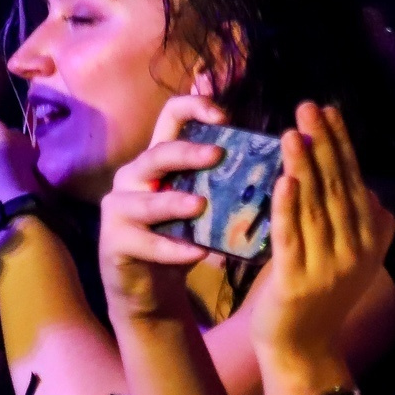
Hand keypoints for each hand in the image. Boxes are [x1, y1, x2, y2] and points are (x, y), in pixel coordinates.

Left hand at [0, 117, 42, 218]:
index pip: (19, 154)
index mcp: (35, 165)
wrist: (14, 206)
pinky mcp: (2, 134)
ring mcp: (17, 140)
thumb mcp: (10, 193)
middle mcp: (29, 148)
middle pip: (9, 141)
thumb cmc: (12, 206)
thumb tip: (5, 182)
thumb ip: (10, 181)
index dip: (2, 160)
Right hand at [98, 95, 226, 322]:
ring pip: (145, 201)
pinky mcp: (114, 243)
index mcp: (159, 158)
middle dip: (187, 153)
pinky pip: (145, 244)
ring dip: (174, 203)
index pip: (171, 117)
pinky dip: (172, 249)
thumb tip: (281, 160)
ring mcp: (119, 209)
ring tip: (200, 206)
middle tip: (217, 155)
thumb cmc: (182, 235)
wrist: (151, 287)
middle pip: (157, 154)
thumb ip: (225, 180)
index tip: (224, 118)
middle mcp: (134, 176)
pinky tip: (197, 253)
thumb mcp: (204, 202)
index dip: (194, 108)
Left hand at [250, 103, 394, 374]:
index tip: (328, 110)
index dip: (342, 143)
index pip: (355, 179)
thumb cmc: (319, 296)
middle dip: (323, 143)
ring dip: (305, 166)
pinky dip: (289, 208)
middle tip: (308, 107)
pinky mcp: (298, 282)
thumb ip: (357, 220)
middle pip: (338, 186)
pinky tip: (284, 180)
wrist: (303, 349)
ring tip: (293, 132)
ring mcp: (329, 266)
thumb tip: (363, 184)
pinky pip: (293, 237)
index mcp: (371, 236)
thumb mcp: (351, 255)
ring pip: (316, 207)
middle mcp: (357, 248)